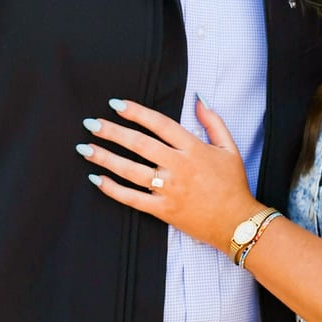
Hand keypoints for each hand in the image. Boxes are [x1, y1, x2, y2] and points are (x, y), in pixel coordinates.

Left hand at [80, 97, 258, 249]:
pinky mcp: (163, 210)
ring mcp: (169, 189)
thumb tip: (198, 99)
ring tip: (85, 148)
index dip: (136, 112)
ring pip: (130, 170)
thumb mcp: (229, 148)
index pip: (160, 124)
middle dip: (112, 132)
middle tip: (92, 123)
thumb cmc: (233, 184)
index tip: (116, 104)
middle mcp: (179, 167)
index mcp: (194, 149)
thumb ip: (213, 121)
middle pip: (139, 144)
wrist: (237, 222)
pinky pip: (132, 198)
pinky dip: (112, 189)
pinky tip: (96, 179)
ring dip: (105, 158)